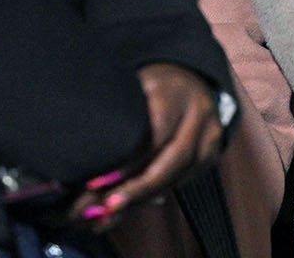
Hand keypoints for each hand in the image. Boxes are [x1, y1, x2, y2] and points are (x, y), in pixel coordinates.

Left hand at [68, 63, 224, 227]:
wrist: (188, 76)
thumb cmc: (149, 82)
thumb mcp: (131, 85)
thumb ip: (116, 114)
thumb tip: (82, 154)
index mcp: (174, 92)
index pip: (154, 134)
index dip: (127, 164)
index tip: (95, 183)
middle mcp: (198, 113)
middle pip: (172, 161)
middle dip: (137, 191)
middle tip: (105, 210)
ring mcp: (210, 135)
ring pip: (179, 177)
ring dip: (142, 200)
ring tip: (107, 217)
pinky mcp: (211, 153)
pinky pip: (183, 182)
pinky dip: (153, 197)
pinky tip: (127, 209)